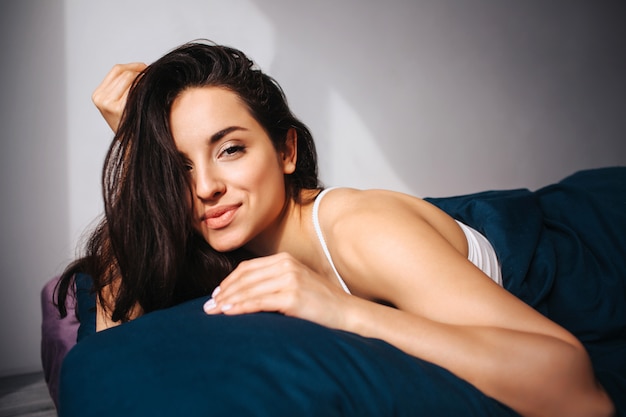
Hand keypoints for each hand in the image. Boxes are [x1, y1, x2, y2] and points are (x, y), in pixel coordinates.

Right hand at [92, 62, 146, 132]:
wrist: (136, 147)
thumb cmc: (133, 125)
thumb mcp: (120, 103)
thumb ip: (124, 85)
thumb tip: (145, 68)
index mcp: (98, 96)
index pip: (117, 70)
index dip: (134, 67)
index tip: (146, 69)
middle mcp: (102, 99)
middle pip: (127, 73)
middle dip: (142, 74)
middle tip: (153, 82)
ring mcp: (110, 104)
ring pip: (133, 79)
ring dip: (145, 82)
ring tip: (151, 92)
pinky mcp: (121, 108)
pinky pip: (138, 88)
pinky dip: (147, 89)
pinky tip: (151, 97)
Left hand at [204, 252, 351, 328]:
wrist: (347, 313)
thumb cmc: (321, 303)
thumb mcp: (297, 284)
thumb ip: (275, 283)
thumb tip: (246, 293)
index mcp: (285, 260)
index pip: (248, 268)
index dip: (229, 281)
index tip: (217, 295)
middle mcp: (286, 265)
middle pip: (245, 278)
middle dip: (224, 292)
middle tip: (208, 306)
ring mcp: (290, 279)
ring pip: (249, 289)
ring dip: (228, 301)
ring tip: (213, 312)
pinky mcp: (293, 296)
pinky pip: (259, 301)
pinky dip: (241, 307)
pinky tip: (229, 313)